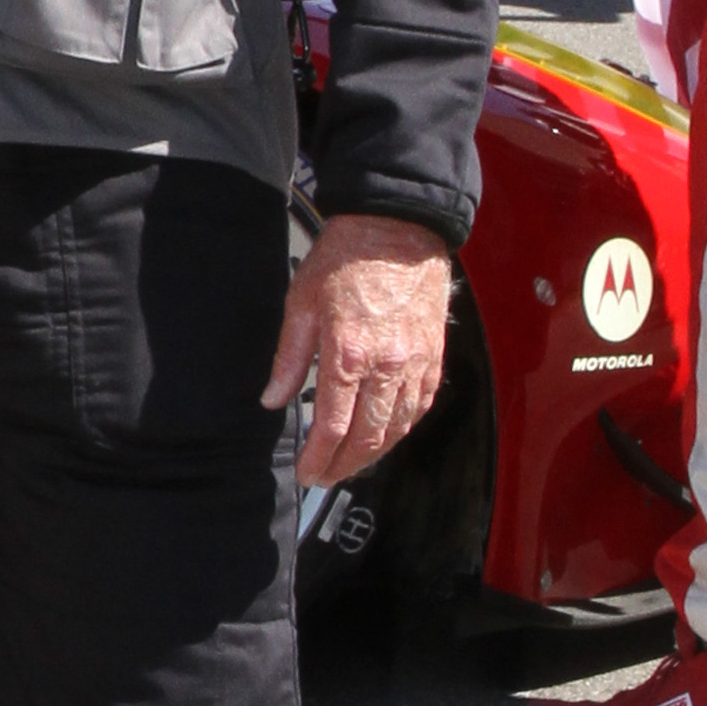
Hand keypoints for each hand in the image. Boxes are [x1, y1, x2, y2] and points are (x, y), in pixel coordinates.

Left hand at [263, 213, 451, 487]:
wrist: (397, 227)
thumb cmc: (346, 258)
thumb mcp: (301, 303)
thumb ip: (289, 359)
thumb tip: (272, 400)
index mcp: (348, 354)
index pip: (332, 427)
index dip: (318, 458)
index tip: (307, 473)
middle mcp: (386, 365)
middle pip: (368, 438)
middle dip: (345, 467)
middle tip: (326, 478)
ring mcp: (415, 363)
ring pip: (398, 428)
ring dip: (374, 455)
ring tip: (352, 465)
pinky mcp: (434, 355)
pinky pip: (421, 406)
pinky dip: (403, 428)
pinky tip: (387, 434)